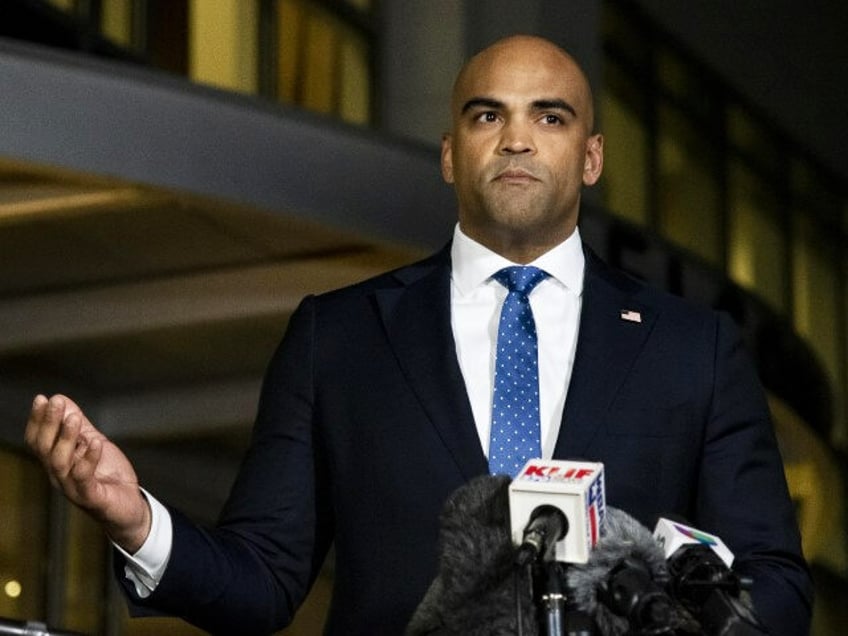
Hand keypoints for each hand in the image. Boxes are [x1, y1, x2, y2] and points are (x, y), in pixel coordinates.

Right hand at [24, 394, 151, 552]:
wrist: (130, 506)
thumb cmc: (109, 475)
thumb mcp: (94, 443)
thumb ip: (79, 425)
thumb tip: (61, 399)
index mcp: (57, 462)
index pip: (38, 441)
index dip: (37, 420)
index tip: (42, 398)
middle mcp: (59, 476)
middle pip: (44, 449)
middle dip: (49, 423)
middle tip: (55, 402)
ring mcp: (73, 488)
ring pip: (60, 463)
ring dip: (66, 438)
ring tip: (74, 418)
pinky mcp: (91, 498)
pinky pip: (84, 478)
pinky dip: (89, 458)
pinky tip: (96, 442)